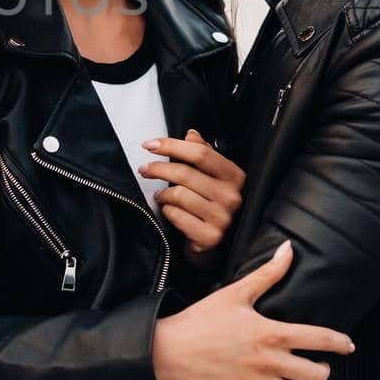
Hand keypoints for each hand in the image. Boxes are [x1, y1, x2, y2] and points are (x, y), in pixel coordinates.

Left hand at [139, 129, 244, 259]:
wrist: (217, 245)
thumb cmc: (211, 204)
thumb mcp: (212, 177)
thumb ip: (203, 154)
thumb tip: (191, 134)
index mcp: (234, 176)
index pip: (201, 153)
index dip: (172, 146)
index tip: (149, 144)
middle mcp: (232, 196)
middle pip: (185, 173)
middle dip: (158, 169)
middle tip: (144, 170)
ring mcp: (223, 218)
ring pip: (179, 195)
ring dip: (163, 194)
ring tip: (161, 196)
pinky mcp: (210, 237)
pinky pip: (177, 216)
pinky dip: (167, 211)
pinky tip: (169, 210)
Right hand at [151, 240, 355, 379]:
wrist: (169, 351)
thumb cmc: (201, 320)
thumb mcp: (235, 293)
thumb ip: (267, 274)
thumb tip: (288, 249)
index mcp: (271, 332)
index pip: (320, 339)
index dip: (340, 343)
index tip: (348, 345)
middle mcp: (269, 360)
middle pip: (318, 374)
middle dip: (321, 370)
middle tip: (314, 365)